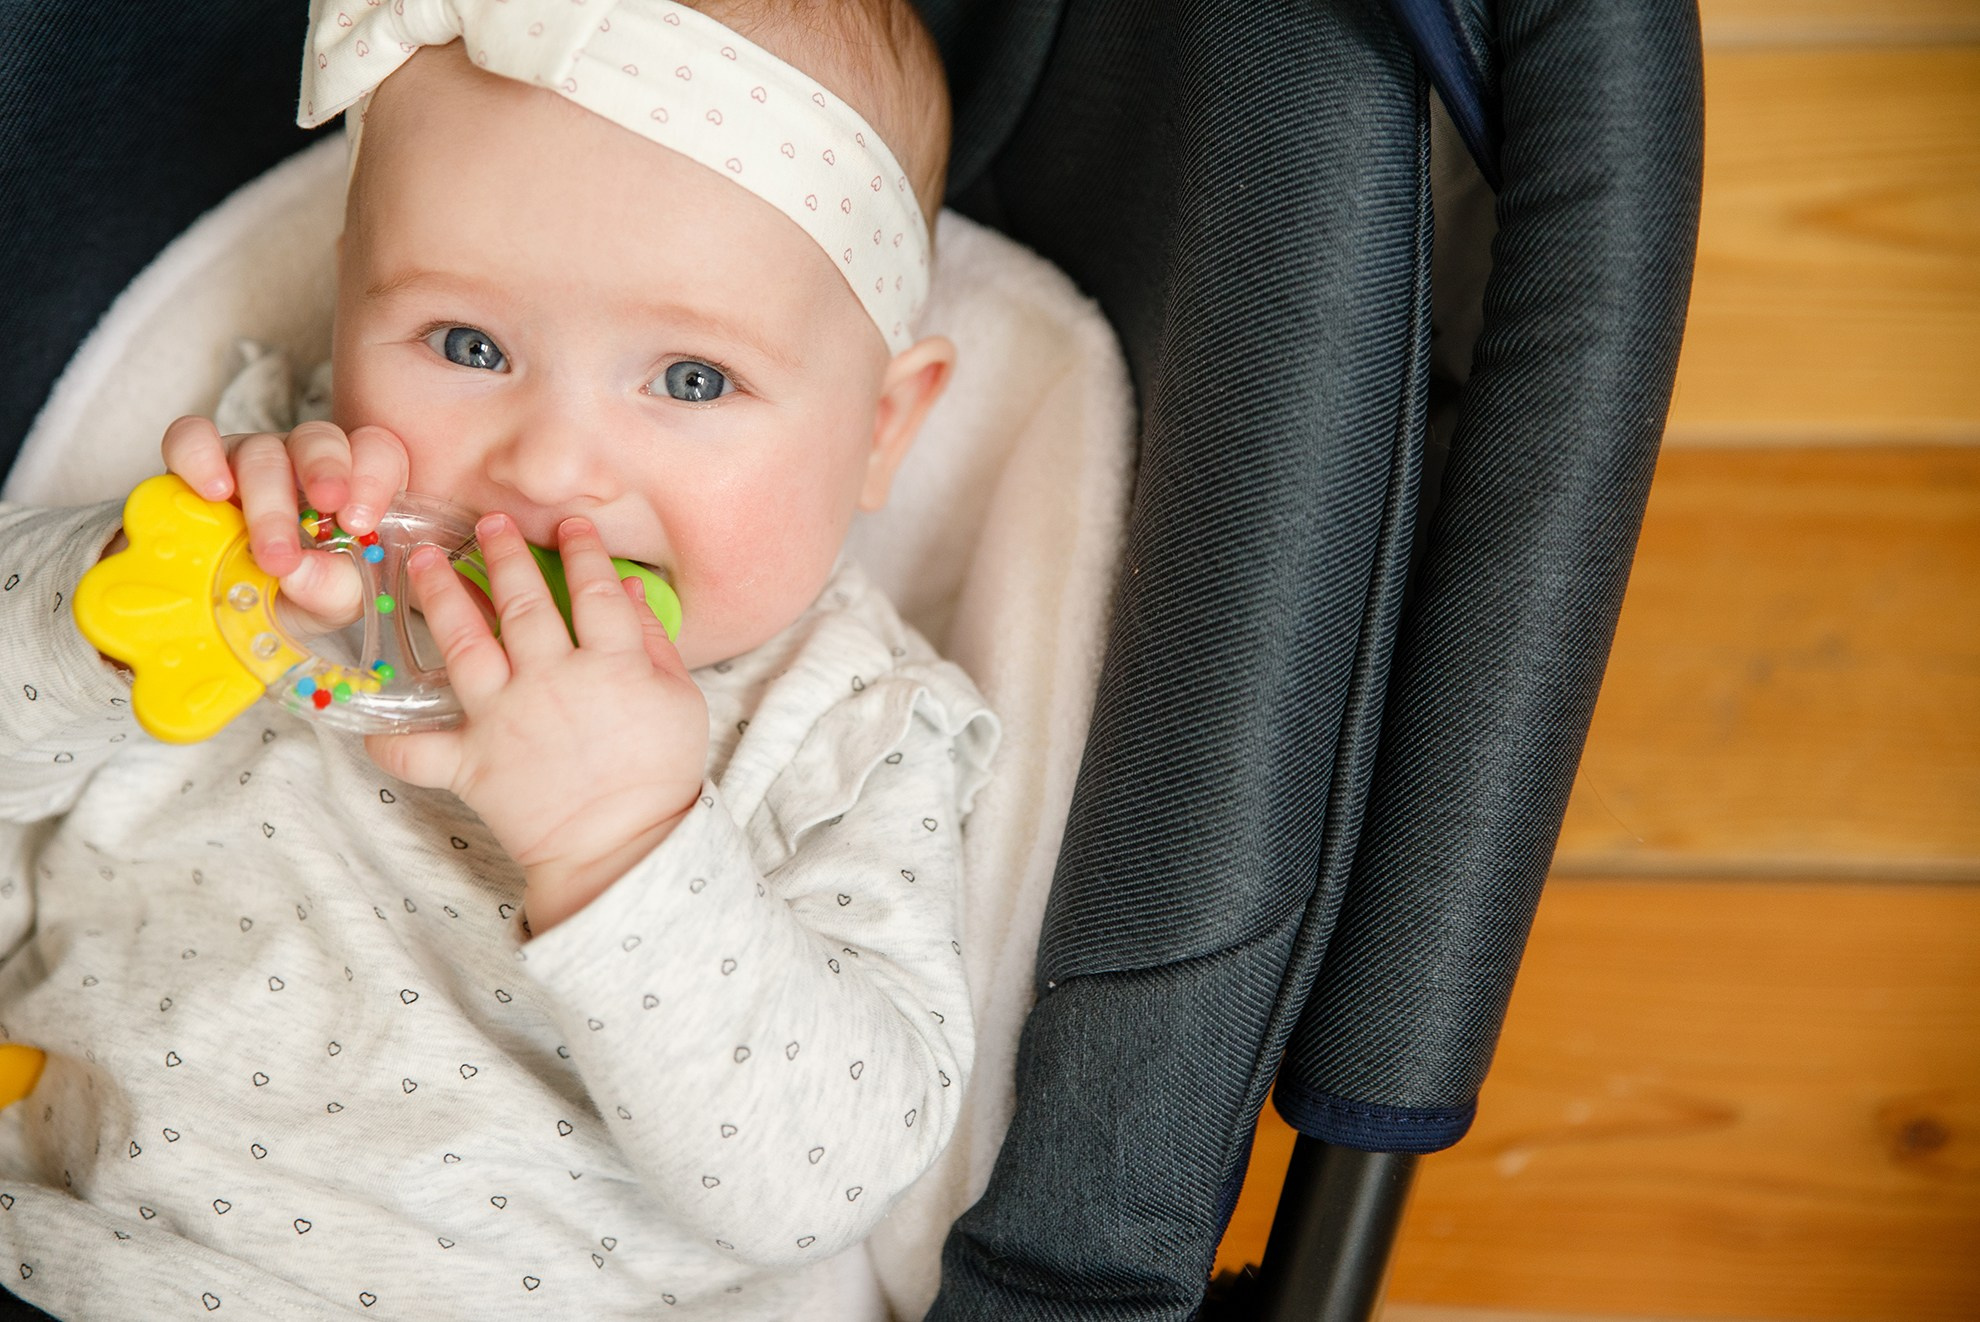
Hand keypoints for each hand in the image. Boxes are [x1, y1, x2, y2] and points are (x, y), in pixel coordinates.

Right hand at [158, 416, 409, 636]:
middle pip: (317, 441)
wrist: (255, 613)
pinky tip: (211, 491)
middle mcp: (305, 460)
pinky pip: (191, 438)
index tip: (360, 522)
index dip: (372, 479)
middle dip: (324, 477)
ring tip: (271, 552)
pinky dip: (198, 456)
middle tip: (329, 517)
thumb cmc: (311, 594)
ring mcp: (252, 458)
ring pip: (261, 450)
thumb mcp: (337, 600)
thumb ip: (335, 588)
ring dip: (268, 502)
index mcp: (355, 481)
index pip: (375, 452)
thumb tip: (301, 571)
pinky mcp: (199, 463)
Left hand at [364, 512, 708, 933]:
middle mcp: (549, 679)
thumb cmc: (660, 776)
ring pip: (463, 645)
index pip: (593, 590)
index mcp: (609, 664)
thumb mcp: (681, 701)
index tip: (570, 525)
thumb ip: (656, 643)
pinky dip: (387, 739)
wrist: (623, 849)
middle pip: (522, 602)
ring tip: (423, 560)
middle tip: (488, 523)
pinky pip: (418, 751)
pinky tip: (366, 719)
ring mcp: (503, 719)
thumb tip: (630, 590)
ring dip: (439, 598)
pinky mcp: (471, 764)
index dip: (582, 551)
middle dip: (503, 554)